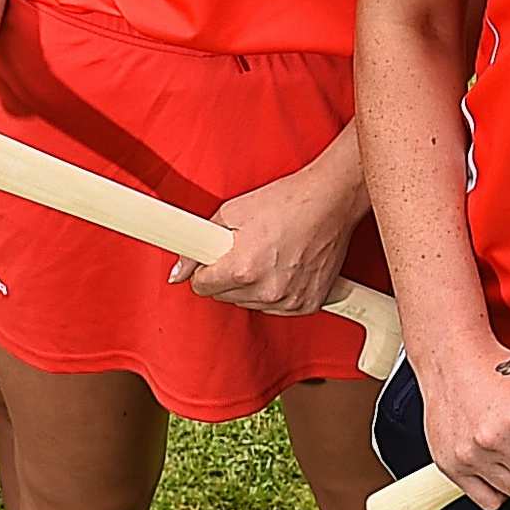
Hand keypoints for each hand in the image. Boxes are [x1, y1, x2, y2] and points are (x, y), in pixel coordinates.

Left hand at [176, 151, 362, 315]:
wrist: (330, 201)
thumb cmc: (288, 202)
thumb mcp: (232, 213)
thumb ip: (199, 244)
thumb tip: (179, 270)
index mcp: (243, 268)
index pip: (202, 287)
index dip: (203, 270)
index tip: (211, 261)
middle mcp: (266, 289)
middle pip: (224, 297)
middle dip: (227, 275)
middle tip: (244, 250)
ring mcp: (289, 300)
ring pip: (250, 304)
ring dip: (251, 285)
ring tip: (267, 255)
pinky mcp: (308, 304)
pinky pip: (277, 308)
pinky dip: (276, 292)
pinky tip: (283, 268)